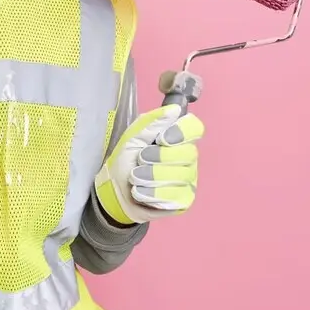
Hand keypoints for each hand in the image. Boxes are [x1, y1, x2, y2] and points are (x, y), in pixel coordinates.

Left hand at [94, 102, 203, 225]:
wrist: (114, 192)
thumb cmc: (125, 161)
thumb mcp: (133, 137)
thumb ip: (152, 122)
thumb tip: (175, 109)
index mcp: (177, 138)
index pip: (195, 128)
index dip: (180, 132)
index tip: (161, 139)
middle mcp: (188, 158)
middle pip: (188, 153)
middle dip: (158, 157)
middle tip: (140, 160)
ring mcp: (189, 180)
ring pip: (180, 175)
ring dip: (151, 177)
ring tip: (135, 178)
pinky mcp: (184, 200)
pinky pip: (175, 195)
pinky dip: (153, 194)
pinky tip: (140, 192)